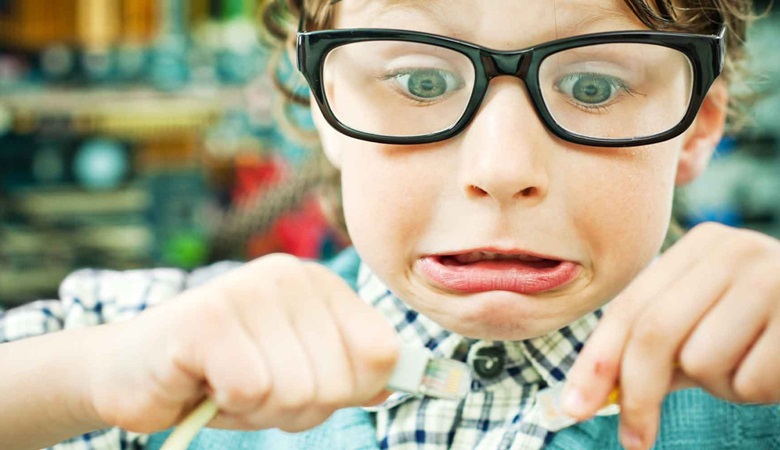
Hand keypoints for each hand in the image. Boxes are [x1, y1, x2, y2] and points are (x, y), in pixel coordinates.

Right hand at [86, 253, 399, 433]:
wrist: (132, 368)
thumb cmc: (223, 373)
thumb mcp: (298, 371)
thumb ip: (351, 371)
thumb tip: (404, 376)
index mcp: (320, 285)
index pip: (383, 351)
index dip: (353, 388)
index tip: (312, 386)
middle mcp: (289, 277)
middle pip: (341, 382)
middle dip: (298, 407)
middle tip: (256, 388)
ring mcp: (249, 291)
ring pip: (298, 390)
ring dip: (261, 408)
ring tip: (228, 384)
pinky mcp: (209, 318)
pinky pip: (252, 389)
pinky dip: (228, 403)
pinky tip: (205, 381)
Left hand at [561, 222, 779, 449]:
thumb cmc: (768, 329)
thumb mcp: (709, 326)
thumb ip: (655, 351)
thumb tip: (589, 393)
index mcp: (704, 246)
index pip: (631, 306)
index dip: (596, 359)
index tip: (572, 407)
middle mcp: (737, 251)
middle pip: (654, 333)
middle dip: (636, 395)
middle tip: (633, 441)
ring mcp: (777, 278)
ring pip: (702, 362)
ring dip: (720, 387)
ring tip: (752, 366)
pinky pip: (751, 381)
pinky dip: (757, 392)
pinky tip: (779, 368)